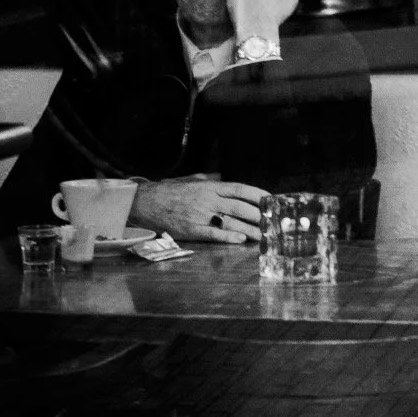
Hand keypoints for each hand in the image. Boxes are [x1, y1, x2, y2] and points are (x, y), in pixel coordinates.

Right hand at [128, 175, 268, 244]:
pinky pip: (213, 234)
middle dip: (259, 215)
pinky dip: (228, 237)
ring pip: (230, 222)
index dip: (258, 194)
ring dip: (249, 229)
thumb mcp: (189, 180)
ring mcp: (200, 215)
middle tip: (273, 222)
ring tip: (264, 235)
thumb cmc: (168, 191)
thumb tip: (221, 176)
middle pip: (239, 207)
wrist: (145, 203)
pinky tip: (241, 240)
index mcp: (209, 187)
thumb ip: (208, 179)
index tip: (271, 199)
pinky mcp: (191, 229)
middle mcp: (207, 199)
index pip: (239, 189)